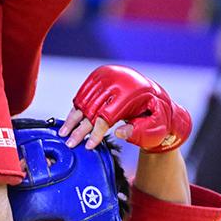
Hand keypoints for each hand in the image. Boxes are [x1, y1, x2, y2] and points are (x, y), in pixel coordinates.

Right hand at [61, 65, 191, 151]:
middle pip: (91, 108)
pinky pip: (83, 92)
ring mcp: (107, 75)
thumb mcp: (153, 127)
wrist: (156, 95)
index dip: (95, 132)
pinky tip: (70, 119)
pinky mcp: (100, 74)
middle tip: (70, 143)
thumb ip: (137, 131)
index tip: (88, 146)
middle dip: (79, 128)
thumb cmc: (155, 115)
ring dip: (73, 118)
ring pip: (84, 100)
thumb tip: (118, 133)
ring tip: (64, 133)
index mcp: (130, 93)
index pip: (106, 116)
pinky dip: (76, 106)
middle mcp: (117, 80)